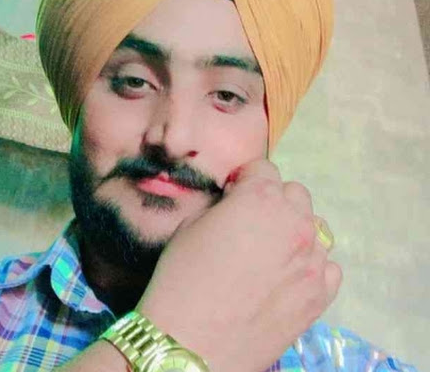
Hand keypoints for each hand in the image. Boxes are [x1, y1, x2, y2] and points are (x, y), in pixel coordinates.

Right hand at [137, 159, 341, 371]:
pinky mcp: (321, 296)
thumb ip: (224, 206)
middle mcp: (295, 222)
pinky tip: (288, 277)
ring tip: (272, 251)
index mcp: (260, 198)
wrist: (191, 342)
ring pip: (315, 227)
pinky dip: (311, 264)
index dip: (245, 179)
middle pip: (295, 193)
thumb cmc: (182, 277)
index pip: (263, 168)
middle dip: (273, 199)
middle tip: (252, 223)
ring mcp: (313, 260)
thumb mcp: (192, 225)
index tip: (234, 195)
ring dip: (294, 229)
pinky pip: (328, 266)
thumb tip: (237, 203)